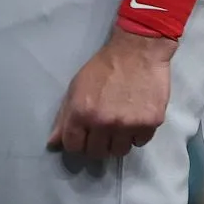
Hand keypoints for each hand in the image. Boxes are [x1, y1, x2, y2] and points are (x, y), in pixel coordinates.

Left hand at [47, 27, 176, 158]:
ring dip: (119, 141)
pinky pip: (140, 142)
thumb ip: (64, 117)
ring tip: (121, 123)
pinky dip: (138, 134)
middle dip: (98, 143)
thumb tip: (53, 143)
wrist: (138, 50)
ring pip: (120, 151)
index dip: (78, 142)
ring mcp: (128, 125)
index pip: (74, 147)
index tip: (85, 135)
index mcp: (82, 113)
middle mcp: (104, 123)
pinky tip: (136, 117)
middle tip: (104, 128)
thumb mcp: (77, 86)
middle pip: (97, 153)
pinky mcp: (150, 123)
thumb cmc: (104, 66)